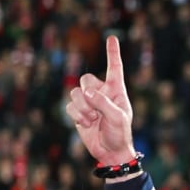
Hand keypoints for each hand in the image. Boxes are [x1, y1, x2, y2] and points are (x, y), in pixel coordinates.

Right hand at [64, 36, 137, 165]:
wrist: (110, 151)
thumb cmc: (120, 134)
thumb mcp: (118, 118)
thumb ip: (104, 103)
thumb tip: (87, 92)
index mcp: (116, 91)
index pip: (114, 68)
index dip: (113, 53)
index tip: (112, 37)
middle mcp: (101, 93)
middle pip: (86, 78)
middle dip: (88, 93)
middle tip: (96, 109)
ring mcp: (88, 101)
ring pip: (75, 92)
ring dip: (82, 108)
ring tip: (93, 120)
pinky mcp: (78, 111)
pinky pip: (69, 105)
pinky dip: (76, 115)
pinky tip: (86, 124)